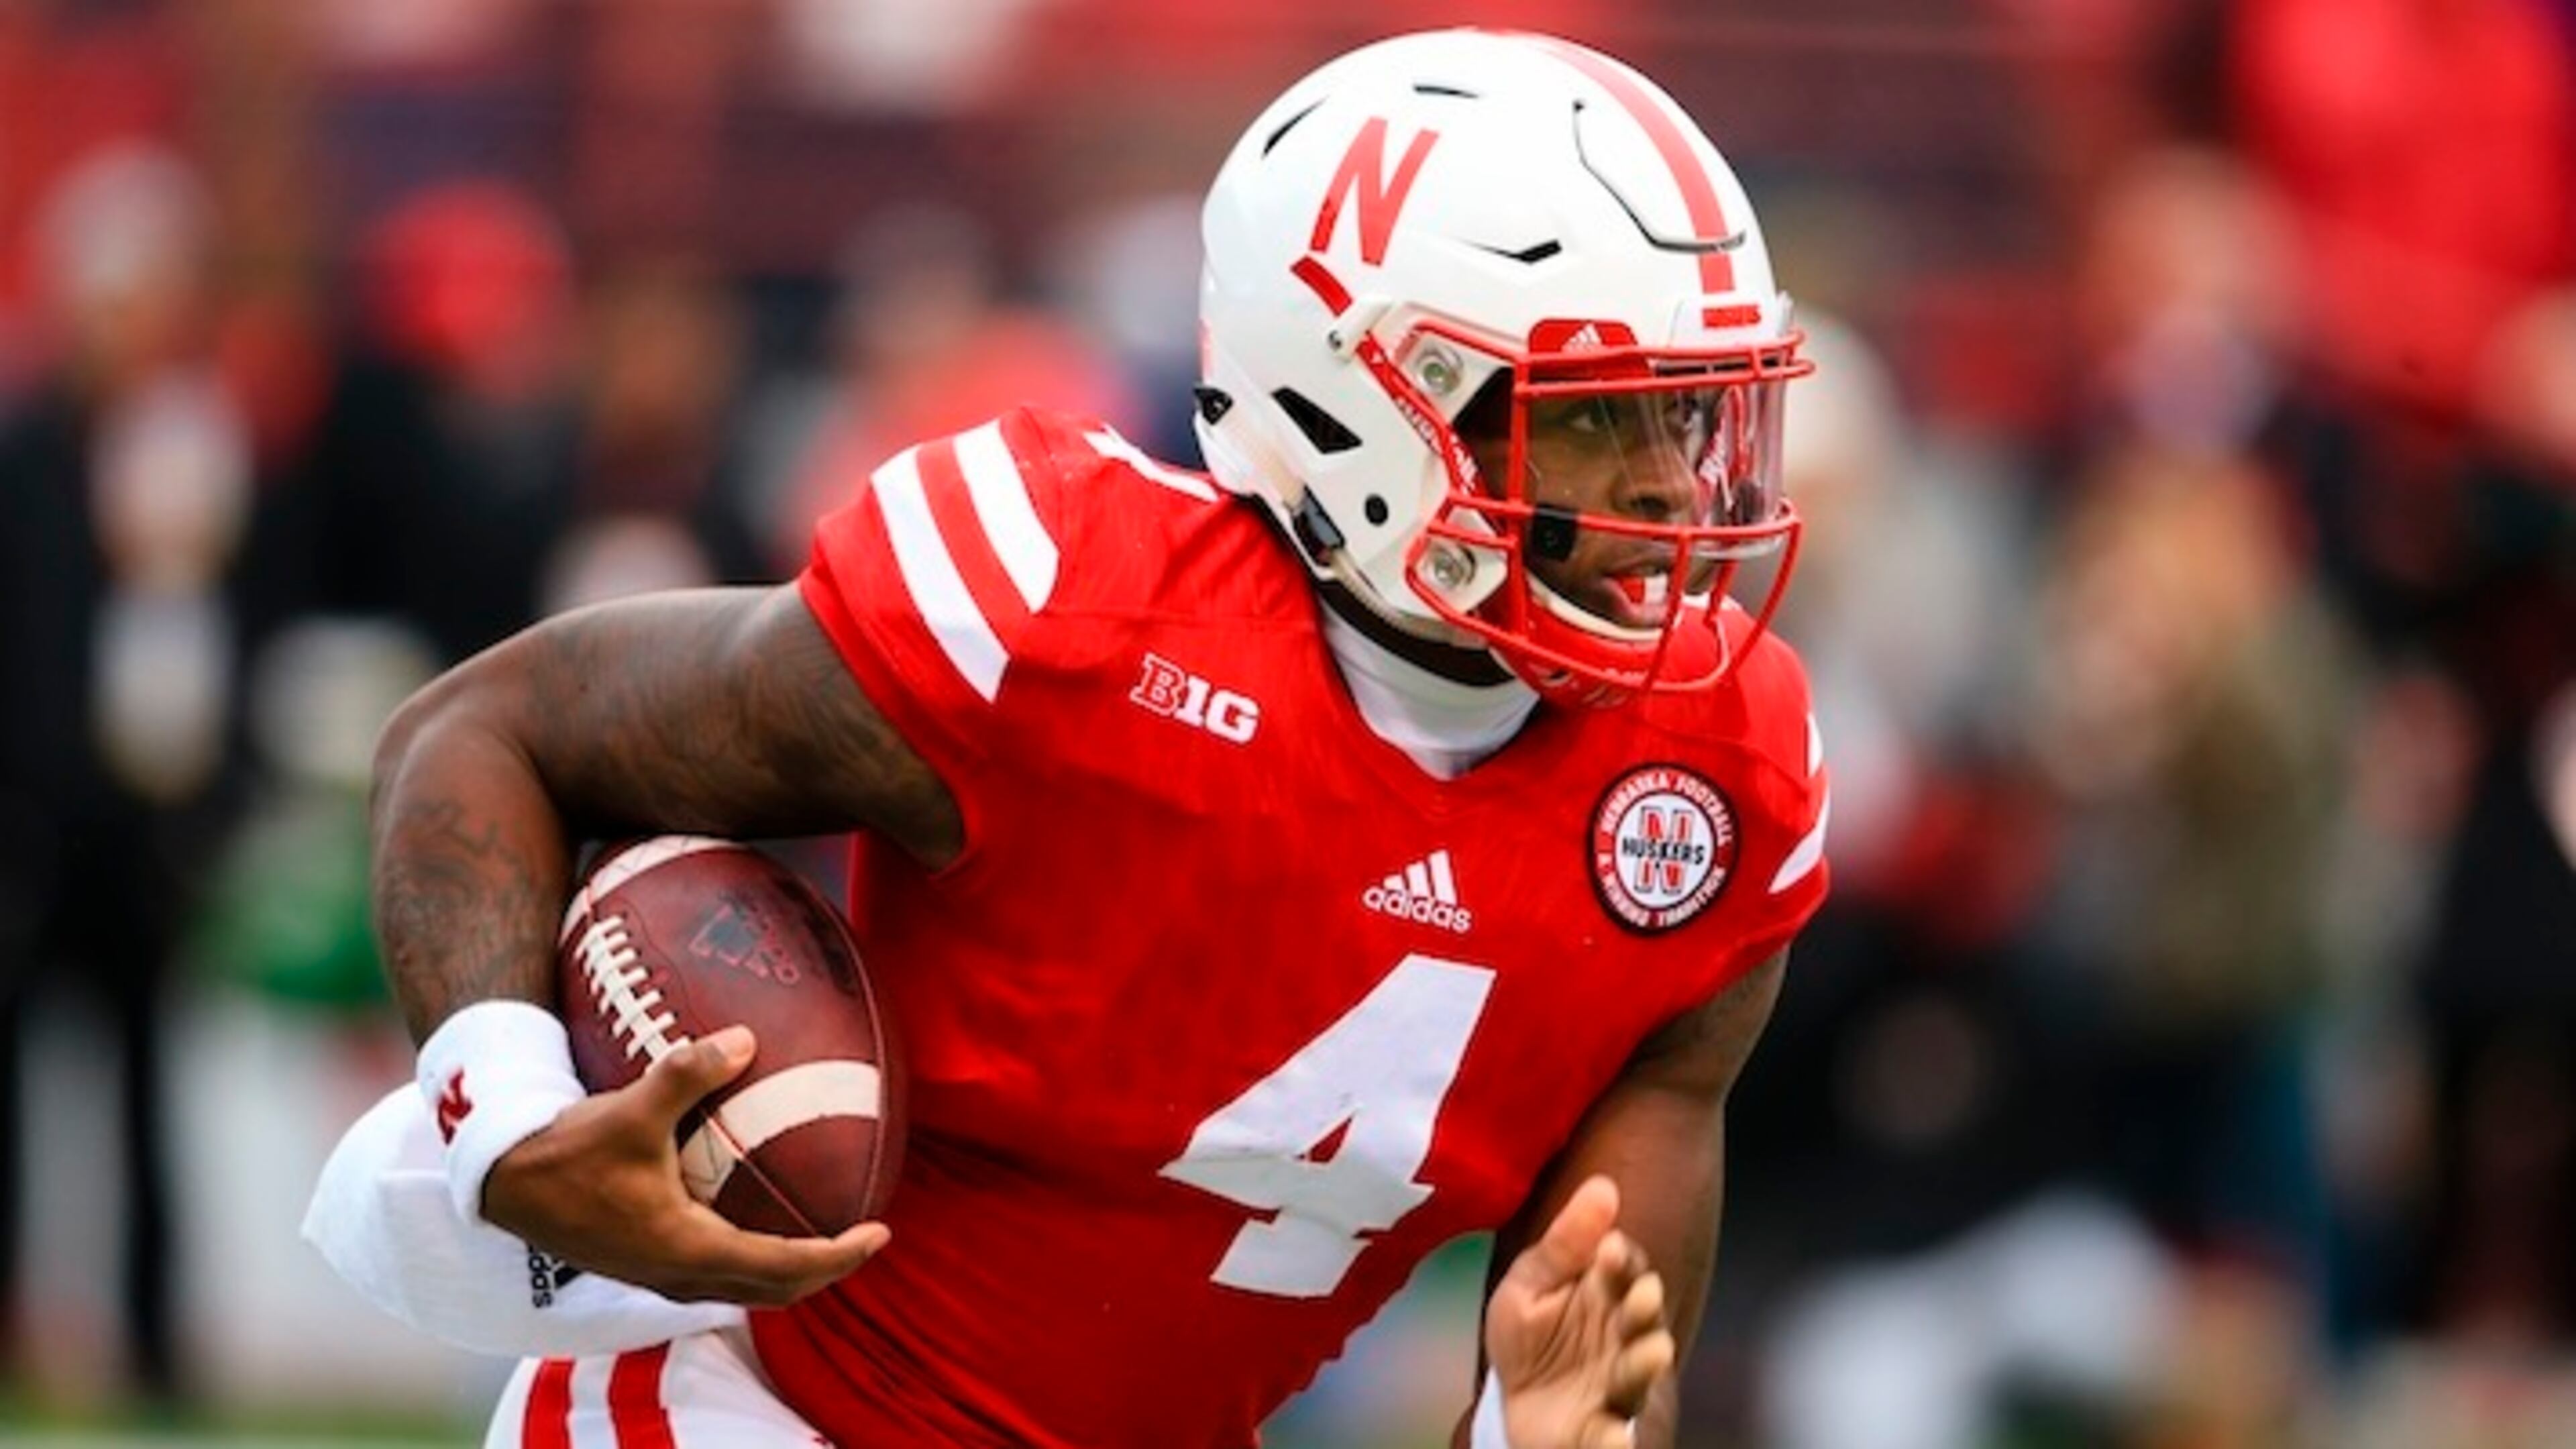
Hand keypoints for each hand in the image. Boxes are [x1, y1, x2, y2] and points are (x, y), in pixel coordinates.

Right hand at [482, 1025, 887, 1305]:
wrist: (503, 1182)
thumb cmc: (568, 1151)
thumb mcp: (632, 1108)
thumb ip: (689, 1072)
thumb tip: (746, 1038)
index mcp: (688, 1250)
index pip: (785, 1267)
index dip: (839, 1255)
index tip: (880, 1233)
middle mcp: (680, 1275)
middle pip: (775, 1292)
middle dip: (826, 1270)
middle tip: (865, 1236)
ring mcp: (661, 1276)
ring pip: (747, 1290)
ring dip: (791, 1271)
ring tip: (827, 1232)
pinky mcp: (647, 1265)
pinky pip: (722, 1276)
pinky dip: (757, 1261)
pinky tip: (763, 1218)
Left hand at [1485, 1176, 1675, 1448]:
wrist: (1517, 1406)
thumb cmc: (1533, 1338)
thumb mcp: (1530, 1285)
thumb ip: (1564, 1242)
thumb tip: (1603, 1184)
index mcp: (1610, 1295)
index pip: (1627, 1270)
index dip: (1623, 1261)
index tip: (1611, 1249)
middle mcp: (1627, 1340)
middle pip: (1643, 1322)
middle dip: (1643, 1310)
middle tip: (1639, 1298)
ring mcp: (1623, 1389)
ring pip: (1640, 1377)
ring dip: (1644, 1366)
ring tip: (1649, 1353)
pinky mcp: (1611, 1435)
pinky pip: (1622, 1439)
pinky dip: (1623, 1440)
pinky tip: (1617, 1435)